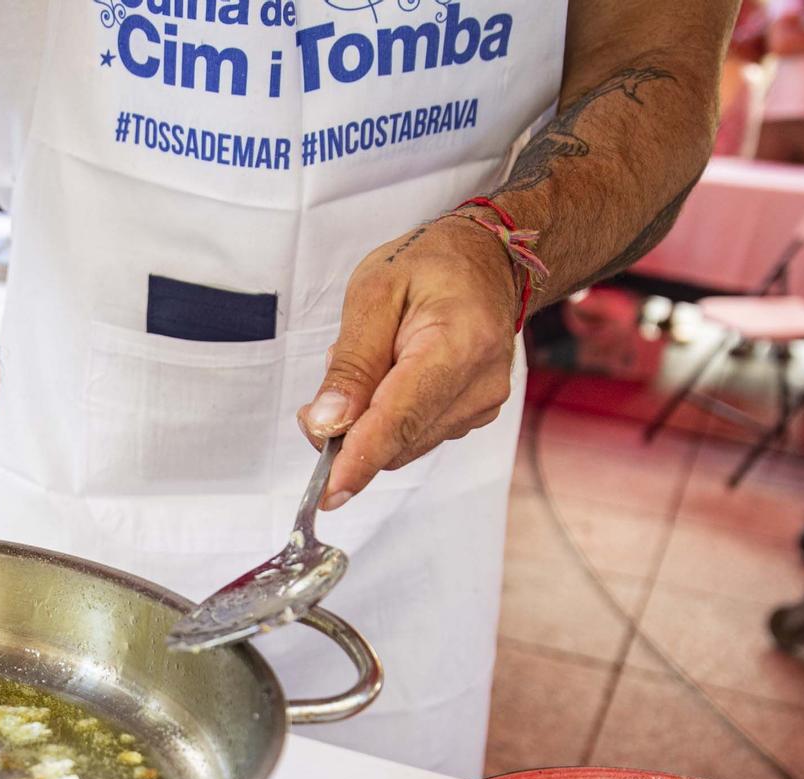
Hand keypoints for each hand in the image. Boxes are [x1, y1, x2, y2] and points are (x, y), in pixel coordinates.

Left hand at [297, 213, 519, 510]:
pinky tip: (389, 379)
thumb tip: (328, 424)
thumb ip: (350, 363)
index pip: (401, 417)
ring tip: (367, 367)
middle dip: (348, 436)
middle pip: (399, 440)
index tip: (329, 492)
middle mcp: (480, 383)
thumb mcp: (372, 293)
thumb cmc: (428, 265)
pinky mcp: (475, 415)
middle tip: (318, 405)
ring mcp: (483, 404)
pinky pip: (417, 436)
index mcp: (459, 343)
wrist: (485, 260)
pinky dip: (389, 421)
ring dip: (368, 426)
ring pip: (404, 446)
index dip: (360, 457)